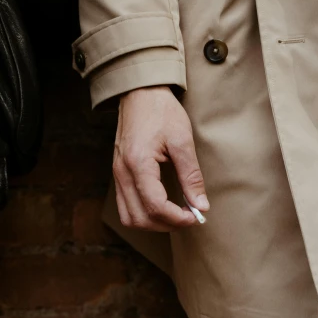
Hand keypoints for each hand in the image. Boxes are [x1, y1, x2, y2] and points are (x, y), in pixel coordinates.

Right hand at [113, 86, 208, 231]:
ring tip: (175, 214)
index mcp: (138, 163)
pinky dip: (143, 213)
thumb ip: (191, 175)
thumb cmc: (161, 111)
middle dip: (166, 224)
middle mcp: (122, 172)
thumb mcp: (182, 140)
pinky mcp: (118, 172)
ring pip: (129, 216)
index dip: (177, 218)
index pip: (155, 206)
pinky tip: (162, 205)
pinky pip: (125, 205)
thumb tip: (201, 205)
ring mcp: (117, 173)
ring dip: (153, 222)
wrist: (140, 92)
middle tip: (188, 217)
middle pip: (139, 218)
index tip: (195, 216)